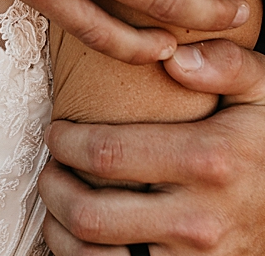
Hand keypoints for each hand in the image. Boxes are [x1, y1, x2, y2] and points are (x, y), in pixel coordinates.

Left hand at [41, 40, 264, 253]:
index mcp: (208, 161)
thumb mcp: (263, 94)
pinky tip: (85, 236)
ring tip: (61, 201)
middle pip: (90, 215)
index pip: (105, 154)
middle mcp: (198, 219)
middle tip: (52, 167)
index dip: (64, 142)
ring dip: (63, 229)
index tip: (57, 132)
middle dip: (54, 187)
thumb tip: (175, 58)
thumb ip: (225, 64)